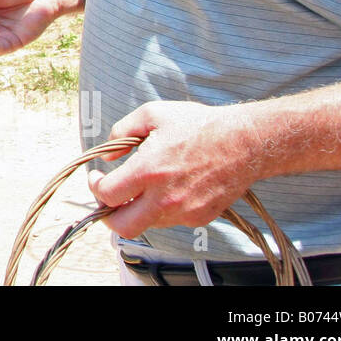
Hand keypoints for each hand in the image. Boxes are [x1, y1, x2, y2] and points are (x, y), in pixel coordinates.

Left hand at [87, 100, 262, 238]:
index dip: (95, 186)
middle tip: (108, 198)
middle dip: (107, 215)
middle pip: (122, 226)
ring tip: (139, 189)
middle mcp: (164, 198)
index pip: (107, 195)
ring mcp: (183, 212)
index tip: (97, 177)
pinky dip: (160, 210)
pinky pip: (170, 221)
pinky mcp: (199, 218)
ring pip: (146, 224)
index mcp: (148, 171)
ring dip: (135, 211)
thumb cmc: (198, 124)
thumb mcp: (152, 114)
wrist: (244, 142)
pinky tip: (166, 189)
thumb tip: (107, 157)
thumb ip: (121, 131)